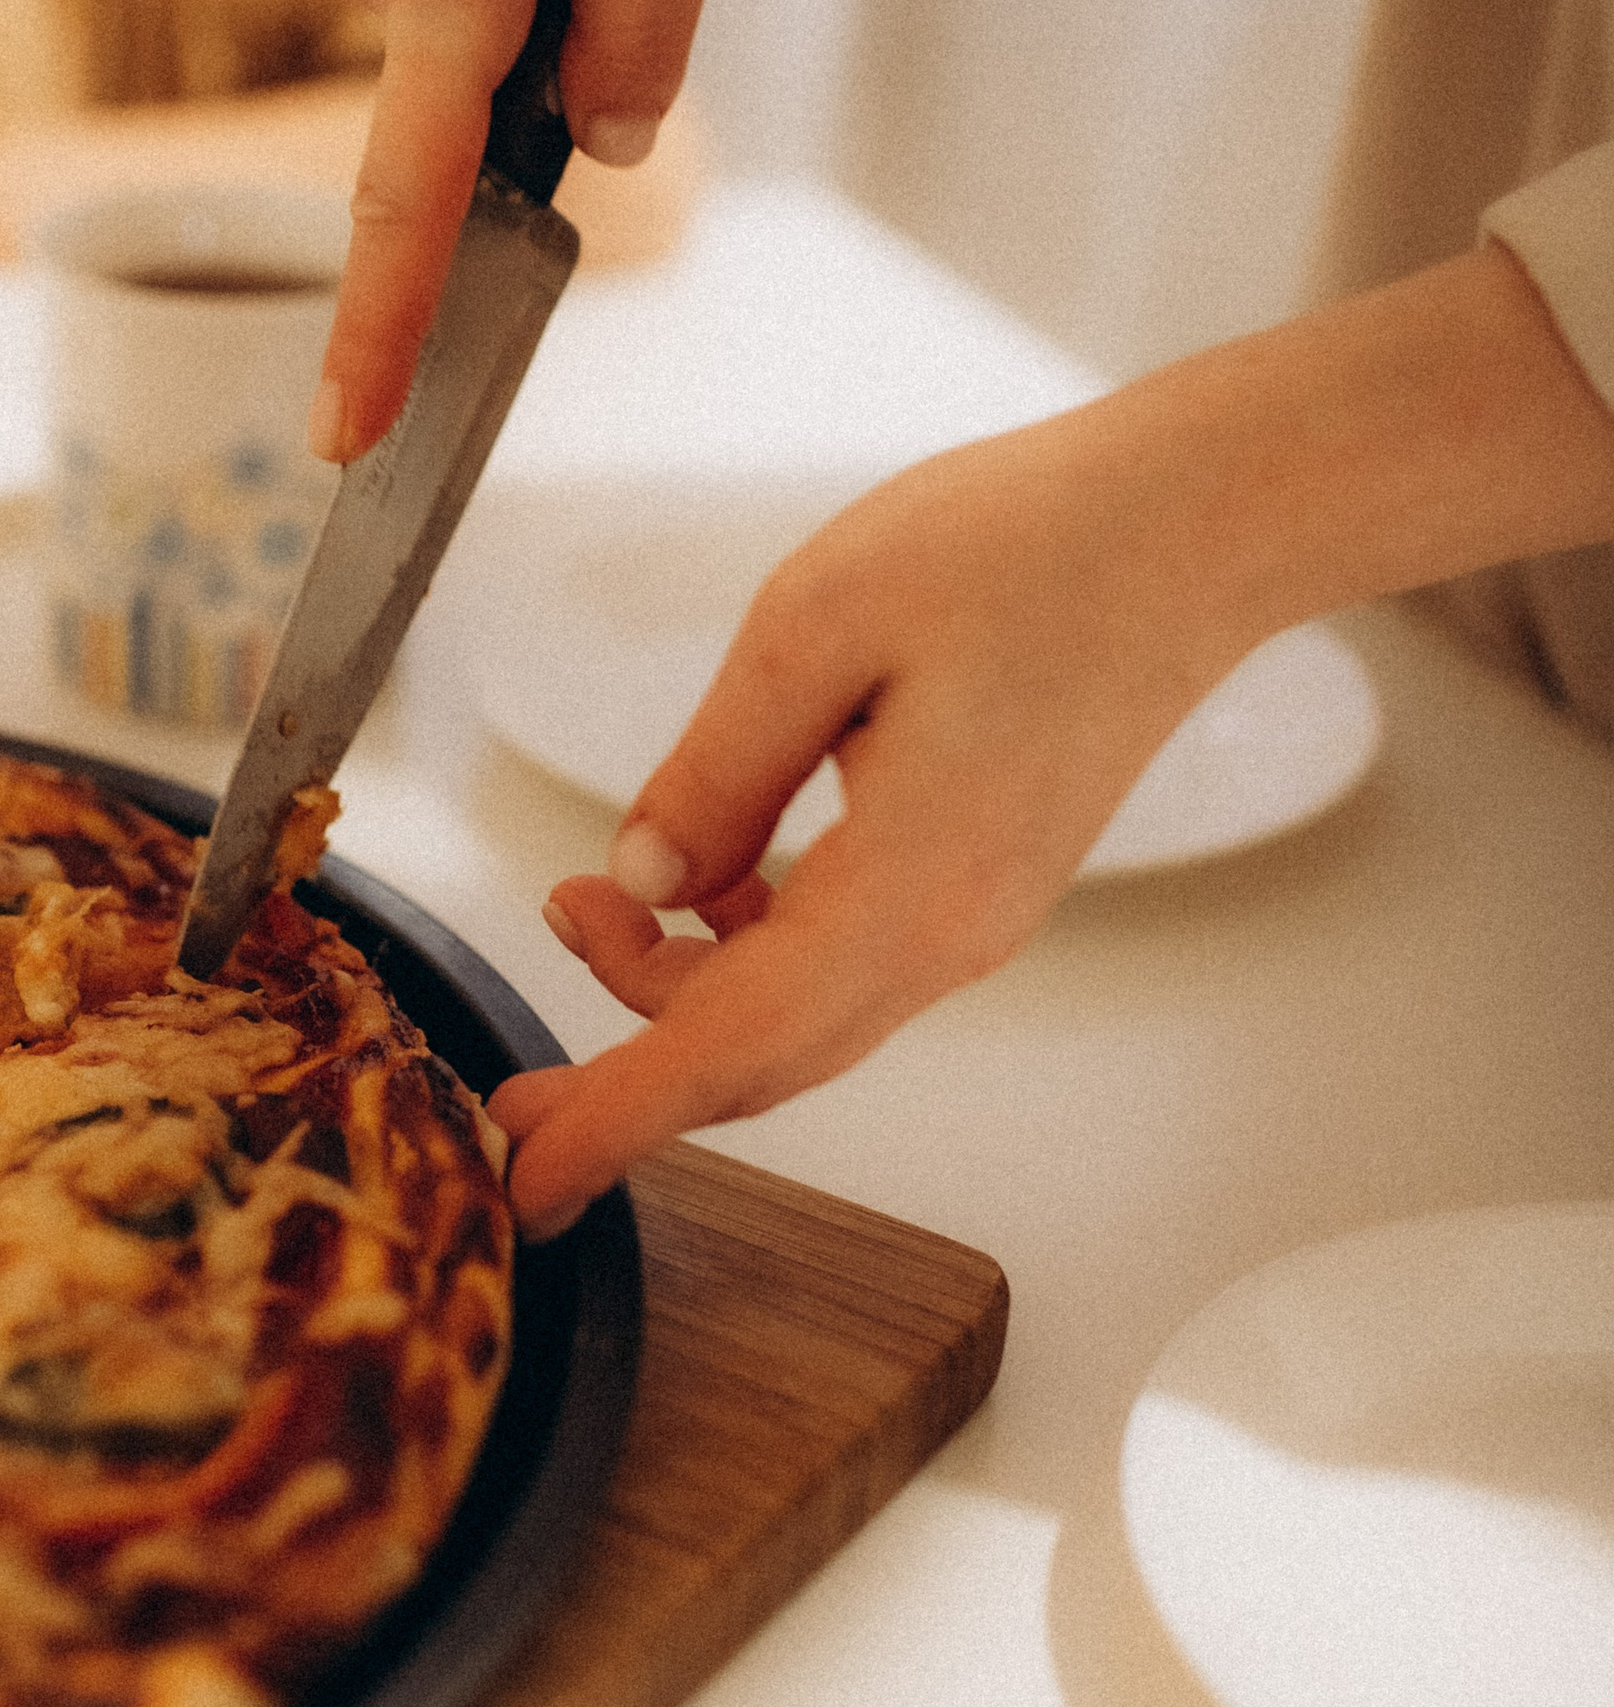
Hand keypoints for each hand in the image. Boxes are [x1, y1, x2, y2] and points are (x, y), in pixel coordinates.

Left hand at [489, 414, 1247, 1236]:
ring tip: (572, 911)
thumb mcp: (817, 623)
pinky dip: (744, 953)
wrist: (1197, 527)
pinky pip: (840, 962)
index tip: (527, 1178)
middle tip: (509, 1093)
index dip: (614, 1118)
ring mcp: (973, 915)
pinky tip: (695, 880)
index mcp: (909, 890)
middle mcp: (949, 933)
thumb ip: (714, 769)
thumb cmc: (1032, 546)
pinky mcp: (980, 881)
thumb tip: (639, 876)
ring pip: (795, 1014)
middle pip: (757, 1058)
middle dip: (623, 1084)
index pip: (727, 1044)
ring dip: (677, 996)